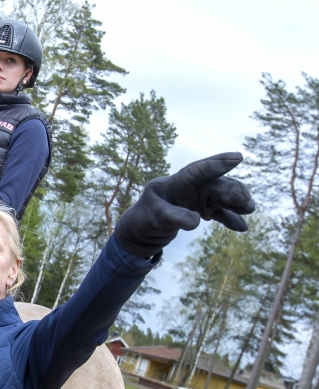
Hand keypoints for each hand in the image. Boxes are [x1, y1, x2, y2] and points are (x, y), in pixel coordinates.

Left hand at [114, 152, 255, 257]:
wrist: (139, 231)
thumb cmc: (142, 219)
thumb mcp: (153, 218)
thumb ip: (172, 216)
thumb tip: (196, 221)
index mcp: (173, 183)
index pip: (196, 171)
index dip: (216, 164)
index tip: (237, 157)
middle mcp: (188, 188)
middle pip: (214, 185)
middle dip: (231, 190)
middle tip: (246, 201)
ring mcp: (196, 198)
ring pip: (221, 196)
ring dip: (236, 202)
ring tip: (249, 208)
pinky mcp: (201, 210)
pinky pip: (220, 213)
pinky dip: (230, 219)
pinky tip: (242, 227)